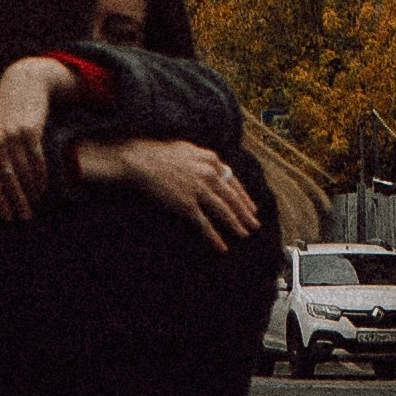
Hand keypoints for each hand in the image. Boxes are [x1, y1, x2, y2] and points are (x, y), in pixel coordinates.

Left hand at [0, 57, 77, 222]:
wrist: (22, 84)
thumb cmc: (0, 112)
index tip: (5, 216)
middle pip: (6, 178)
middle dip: (16, 201)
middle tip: (23, 217)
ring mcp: (13, 134)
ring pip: (23, 172)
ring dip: (30, 192)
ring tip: (34, 205)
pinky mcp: (31, 130)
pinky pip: (37, 161)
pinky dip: (40, 177)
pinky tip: (41, 188)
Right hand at [71, 134, 260, 250]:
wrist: (140, 160)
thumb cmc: (161, 153)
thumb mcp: (188, 149)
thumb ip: (206, 159)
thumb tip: (220, 169)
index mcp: (211, 160)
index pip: (234, 181)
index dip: (245, 197)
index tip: (252, 208)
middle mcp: (208, 174)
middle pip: (232, 198)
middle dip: (246, 214)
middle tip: (255, 225)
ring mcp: (198, 190)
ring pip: (223, 211)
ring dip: (236, 225)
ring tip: (243, 235)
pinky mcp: (186, 204)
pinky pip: (204, 223)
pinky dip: (214, 237)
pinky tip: (221, 246)